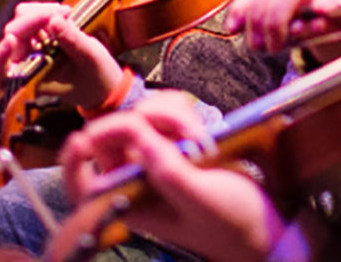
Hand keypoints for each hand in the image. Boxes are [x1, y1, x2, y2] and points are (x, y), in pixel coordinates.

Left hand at [0, 1, 123, 108]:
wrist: (107, 82)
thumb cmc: (97, 78)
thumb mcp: (89, 58)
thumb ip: (71, 40)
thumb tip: (54, 20)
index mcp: (31, 81)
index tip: (11, 40)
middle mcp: (25, 65)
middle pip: (13, 36)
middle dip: (34, 20)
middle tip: (62, 12)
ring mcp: (31, 51)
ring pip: (21, 23)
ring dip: (40, 13)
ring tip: (66, 12)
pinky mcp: (40, 39)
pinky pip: (33, 20)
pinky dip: (46, 12)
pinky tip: (64, 13)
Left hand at [59, 92, 285, 260]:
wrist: (266, 225)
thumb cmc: (234, 223)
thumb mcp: (201, 200)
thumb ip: (168, 173)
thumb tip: (138, 141)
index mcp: (134, 201)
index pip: (85, 184)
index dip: (74, 162)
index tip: (81, 137)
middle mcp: (140, 180)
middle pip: (115, 136)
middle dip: (144, 121)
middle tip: (186, 131)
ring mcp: (160, 162)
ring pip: (143, 118)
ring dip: (170, 114)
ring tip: (201, 136)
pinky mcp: (180, 148)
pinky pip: (168, 117)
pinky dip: (183, 114)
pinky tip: (205, 132)